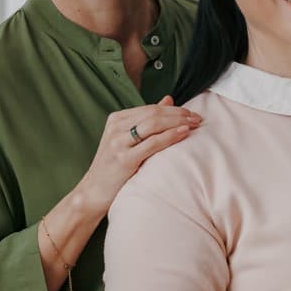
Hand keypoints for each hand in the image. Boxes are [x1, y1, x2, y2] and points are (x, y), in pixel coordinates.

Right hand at [75, 102, 201, 213]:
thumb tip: (169, 99)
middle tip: (197, 118)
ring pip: (153, 124)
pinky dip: (170, 136)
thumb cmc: (114, 167)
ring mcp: (118, 142)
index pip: (150, 108)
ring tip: (193, 124)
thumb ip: (146, 121)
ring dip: (177, 122)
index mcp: (116, 119)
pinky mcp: (124, 158)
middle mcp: (115, 128)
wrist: (94, 191)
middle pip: (153, 113)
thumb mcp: (127, 140)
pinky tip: (183, 133)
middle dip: (178, 114)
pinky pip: (153, 143)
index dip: (173, 109)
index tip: (190, 113)